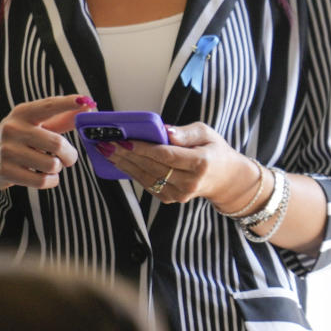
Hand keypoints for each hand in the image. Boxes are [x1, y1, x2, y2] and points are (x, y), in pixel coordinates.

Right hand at [0, 94, 91, 191]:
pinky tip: (45, 178)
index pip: (48, 105)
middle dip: (69, 155)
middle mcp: (13, 128)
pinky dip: (50, 181)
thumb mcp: (32, 125)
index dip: (68, 103)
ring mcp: (7, 150)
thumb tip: (88, 107)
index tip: (86, 101)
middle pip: (57, 143)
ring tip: (50, 167)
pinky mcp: (5, 171)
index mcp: (22, 113)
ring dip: (57, 169)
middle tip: (68, 158)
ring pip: (51, 165)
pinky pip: (41, 181)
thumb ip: (60, 119)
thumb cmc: (16, 140)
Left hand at [98, 121, 257, 206]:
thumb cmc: (214, 151)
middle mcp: (189, 183)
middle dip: (126, 154)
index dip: (143, 148)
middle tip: (105, 142)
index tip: (123, 139)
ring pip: (146, 177)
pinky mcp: (171, 199)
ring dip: (123, 164)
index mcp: (200, 164)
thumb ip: (186, 133)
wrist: (225, 179)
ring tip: (105, 150)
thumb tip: (164, 131)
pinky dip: (130, 172)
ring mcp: (179, 194)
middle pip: (152, 167)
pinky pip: (147, 184)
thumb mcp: (207, 133)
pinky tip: (117, 160)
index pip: (166, 155)